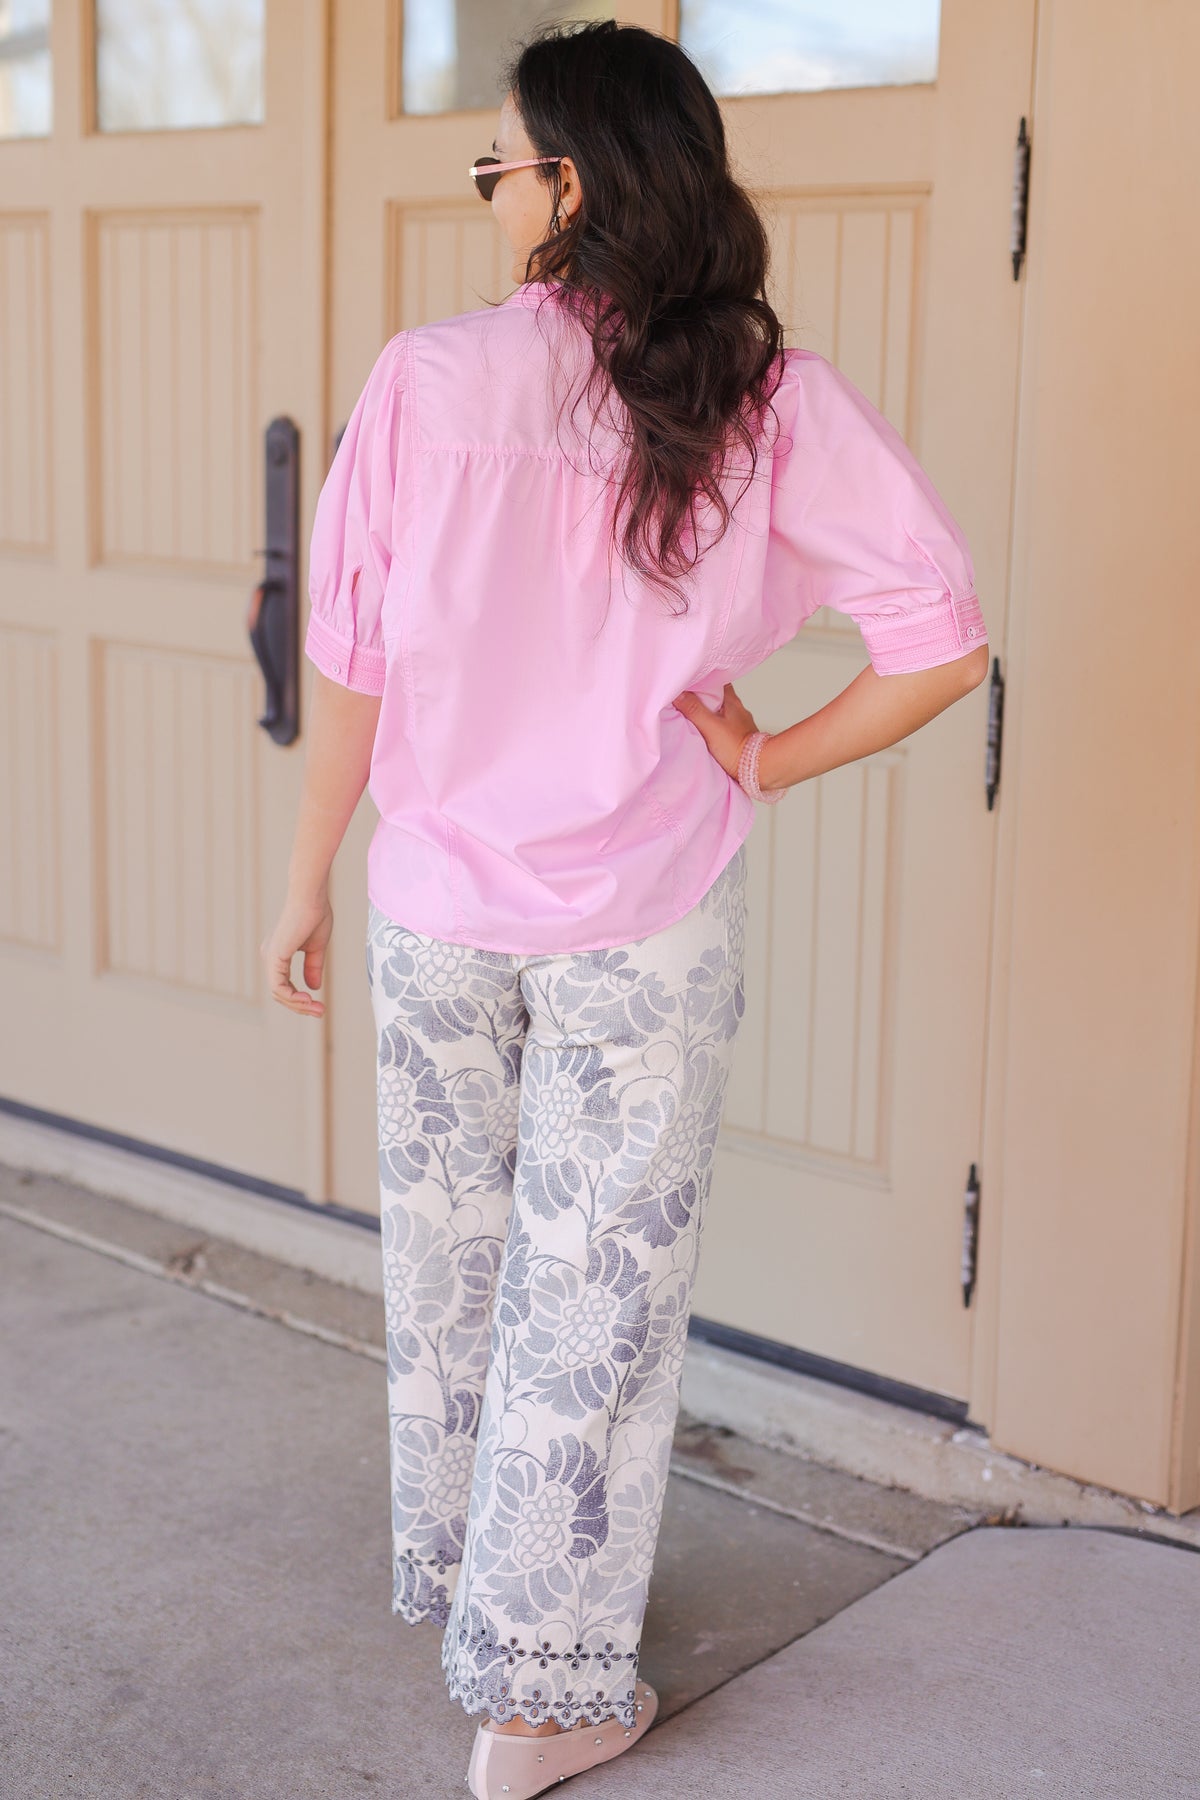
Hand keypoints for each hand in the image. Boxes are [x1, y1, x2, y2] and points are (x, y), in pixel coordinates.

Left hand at [260, 891, 333, 1017]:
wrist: (311, 898)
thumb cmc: (315, 915)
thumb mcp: (316, 948)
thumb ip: (313, 967)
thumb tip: (313, 987)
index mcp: (279, 954)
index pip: (285, 986)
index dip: (301, 999)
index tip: (320, 1005)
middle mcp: (271, 957)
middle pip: (281, 993)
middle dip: (300, 1006)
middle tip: (320, 1012)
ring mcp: (270, 958)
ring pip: (278, 994)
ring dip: (298, 1005)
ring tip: (317, 1008)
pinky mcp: (274, 957)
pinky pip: (278, 987)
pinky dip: (293, 997)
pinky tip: (308, 999)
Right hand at [672, 681, 759, 780]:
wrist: (757, 768)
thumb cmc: (736, 747)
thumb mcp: (710, 726)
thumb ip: (694, 710)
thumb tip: (678, 694)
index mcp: (731, 700)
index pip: (716, 681)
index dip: (701, 680)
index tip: (687, 682)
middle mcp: (737, 709)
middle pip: (718, 695)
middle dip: (703, 695)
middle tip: (687, 697)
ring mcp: (740, 722)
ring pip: (721, 709)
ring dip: (709, 710)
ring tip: (693, 713)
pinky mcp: (739, 736)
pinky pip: (724, 723)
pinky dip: (714, 723)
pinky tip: (706, 729)